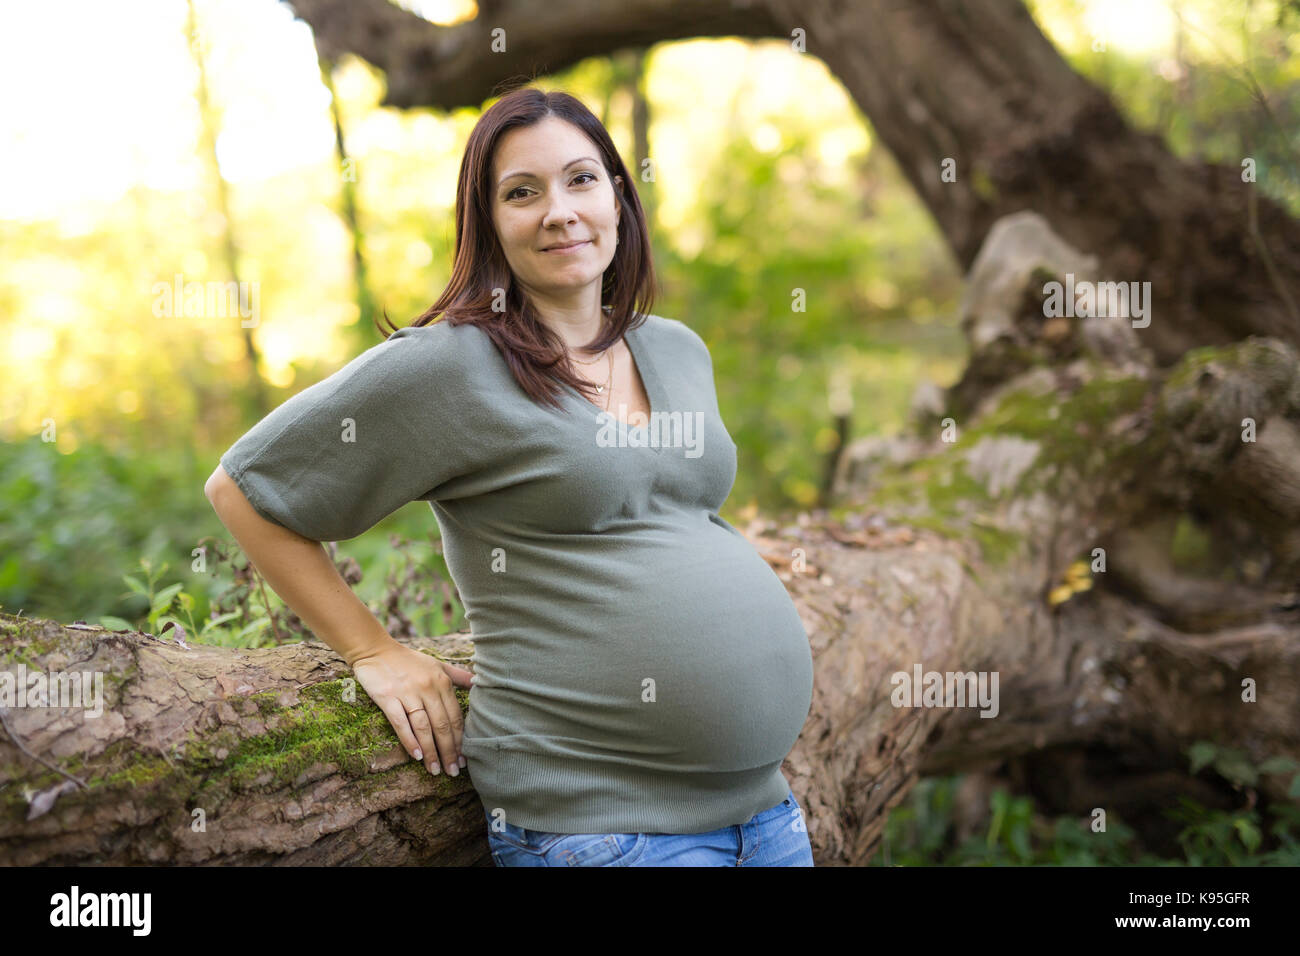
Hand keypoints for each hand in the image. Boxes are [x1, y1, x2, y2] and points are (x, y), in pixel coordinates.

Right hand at [350, 642, 473, 776]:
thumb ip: (458, 676)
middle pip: (442, 725)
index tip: (464, 759)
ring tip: (435, 770)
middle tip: (453, 771)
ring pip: (424, 727)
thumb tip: (479, 683)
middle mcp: (427, 688)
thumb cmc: (408, 660)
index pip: (455, 716)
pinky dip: (410, 740)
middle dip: (449, 751)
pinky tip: (417, 756)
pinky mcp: (387, 697)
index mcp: (442, 682)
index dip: (460, 740)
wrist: (375, 650)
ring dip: (431, 751)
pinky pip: (401, 722)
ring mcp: (407, 693)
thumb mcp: (436, 664)